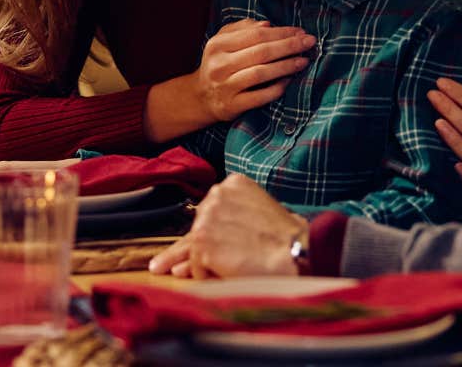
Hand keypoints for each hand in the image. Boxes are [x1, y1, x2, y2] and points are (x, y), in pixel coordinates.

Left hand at [150, 175, 302, 278]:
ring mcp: (208, 218)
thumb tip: (190, 254)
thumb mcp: (261, 218)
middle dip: (183, 252)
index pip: (208, 213)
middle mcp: (216, 195)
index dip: (196, 233)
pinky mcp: (203, 241)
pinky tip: (223, 278)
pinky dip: (206, 277)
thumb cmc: (290, 240)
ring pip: (194, 250)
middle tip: (159, 267)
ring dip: (201, 266)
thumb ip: (230, 227)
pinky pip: (196, 267)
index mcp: (233, 184)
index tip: (178, 249)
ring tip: (196, 273)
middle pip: (194, 230)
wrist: (302, 252)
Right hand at [193, 20, 314, 122]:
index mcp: (218, 45)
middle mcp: (219, 65)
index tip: (301, 31)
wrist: (201, 97)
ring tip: (304, 61)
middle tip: (309, 42)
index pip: (256, 35)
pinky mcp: (232, 106)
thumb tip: (268, 25)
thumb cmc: (219, 64)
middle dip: (289, 46)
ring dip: (286, 66)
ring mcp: (225, 86)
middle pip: (261, 52)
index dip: (281, 32)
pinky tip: (289, 81)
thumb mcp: (223, 42)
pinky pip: (259, 97)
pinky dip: (276, 88)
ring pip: (261, 73)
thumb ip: (243, 29)